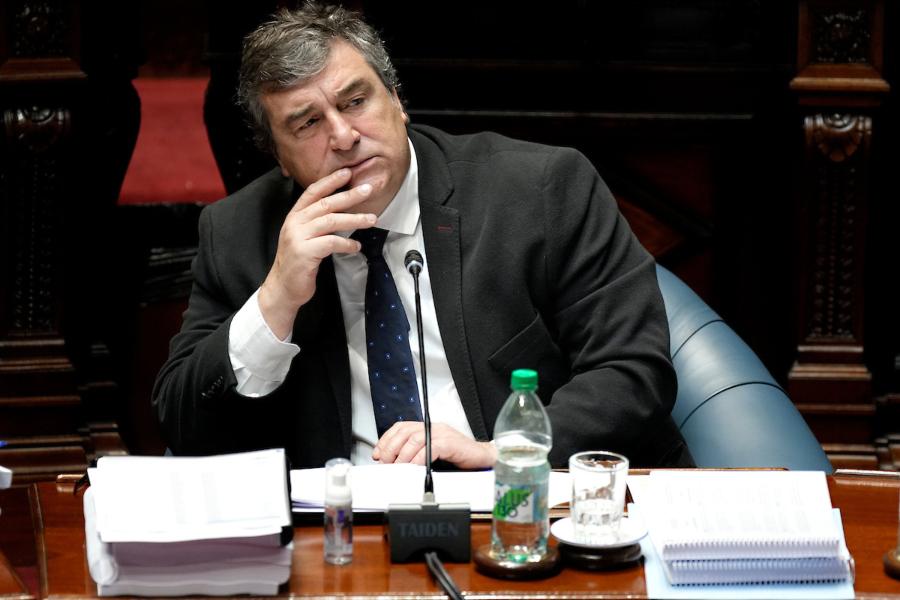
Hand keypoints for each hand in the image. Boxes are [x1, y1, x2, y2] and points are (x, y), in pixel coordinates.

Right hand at [259, 168, 375, 337]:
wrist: (283, 289)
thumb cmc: (298, 263)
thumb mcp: (304, 238)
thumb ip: (317, 223)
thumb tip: (342, 211)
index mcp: (294, 217)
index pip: (312, 192)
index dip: (330, 181)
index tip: (348, 172)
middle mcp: (294, 223)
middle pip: (325, 203)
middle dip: (349, 195)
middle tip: (368, 189)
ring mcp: (298, 237)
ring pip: (330, 221)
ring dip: (354, 219)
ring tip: (372, 219)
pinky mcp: (304, 253)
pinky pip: (331, 243)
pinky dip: (347, 244)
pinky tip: (357, 247)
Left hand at [372, 422, 497, 469]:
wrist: (483, 458)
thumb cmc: (459, 458)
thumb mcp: (433, 455)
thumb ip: (416, 455)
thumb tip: (395, 464)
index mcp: (427, 427)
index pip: (401, 427)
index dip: (386, 440)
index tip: (378, 454)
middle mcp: (433, 427)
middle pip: (404, 432)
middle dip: (390, 448)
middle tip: (386, 464)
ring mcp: (442, 433)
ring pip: (414, 439)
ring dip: (402, 456)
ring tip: (398, 469)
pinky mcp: (450, 443)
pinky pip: (429, 449)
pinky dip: (418, 460)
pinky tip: (414, 468)